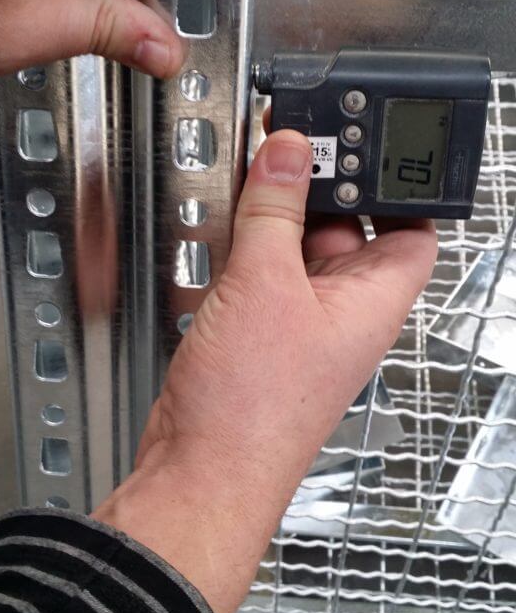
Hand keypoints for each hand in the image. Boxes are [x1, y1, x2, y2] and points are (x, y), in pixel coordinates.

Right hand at [95, 130, 437, 612]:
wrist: (200, 467)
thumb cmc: (253, 407)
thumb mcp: (265, 285)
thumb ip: (275, 210)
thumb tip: (289, 153)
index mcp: (372, 301)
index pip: (412, 229)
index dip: (396, 186)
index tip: (363, 146)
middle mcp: (342, 311)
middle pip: (349, 229)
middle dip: (322, 188)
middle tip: (292, 145)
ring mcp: (299, 322)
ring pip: (299, 247)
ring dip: (278, 214)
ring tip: (254, 174)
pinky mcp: (258, 330)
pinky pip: (263, 271)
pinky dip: (248, 242)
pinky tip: (227, 219)